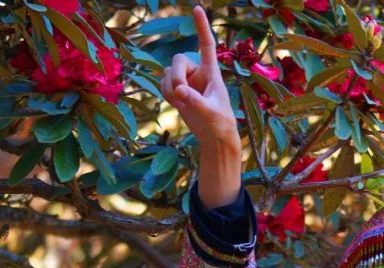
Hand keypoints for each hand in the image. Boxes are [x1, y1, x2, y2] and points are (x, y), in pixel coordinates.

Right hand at [161, 6, 237, 149]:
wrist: (214, 138)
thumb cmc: (220, 124)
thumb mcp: (211, 113)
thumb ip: (195, 101)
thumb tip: (179, 91)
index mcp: (212, 72)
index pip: (206, 44)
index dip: (201, 27)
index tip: (197, 8)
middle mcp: (198, 72)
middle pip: (178, 59)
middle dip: (175, 76)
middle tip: (180, 94)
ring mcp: (186, 80)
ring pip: (167, 71)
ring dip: (169, 87)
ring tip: (181, 104)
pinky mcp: (177, 90)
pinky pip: (162, 82)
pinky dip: (165, 93)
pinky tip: (177, 105)